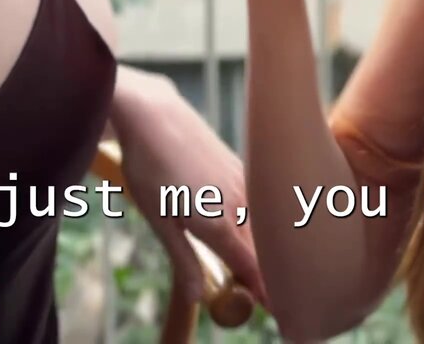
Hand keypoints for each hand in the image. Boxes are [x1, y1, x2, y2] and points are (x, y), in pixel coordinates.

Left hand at [110, 69, 267, 310]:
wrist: (154, 114)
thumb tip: (200, 296)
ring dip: (260, 245)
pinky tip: (244, 222)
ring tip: (254, 259)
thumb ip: (184, 259)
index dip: (264, 290)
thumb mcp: (159, 220)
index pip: (251, 267)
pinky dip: (256, 220)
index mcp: (218, 223)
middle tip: (262, 292)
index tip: (275, 308)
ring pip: (260, 226)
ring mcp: (244, 183)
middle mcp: (238, 205)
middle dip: (264, 272)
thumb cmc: (149, 167)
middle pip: (261, 250)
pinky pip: (256, 204)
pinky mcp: (242, 167)